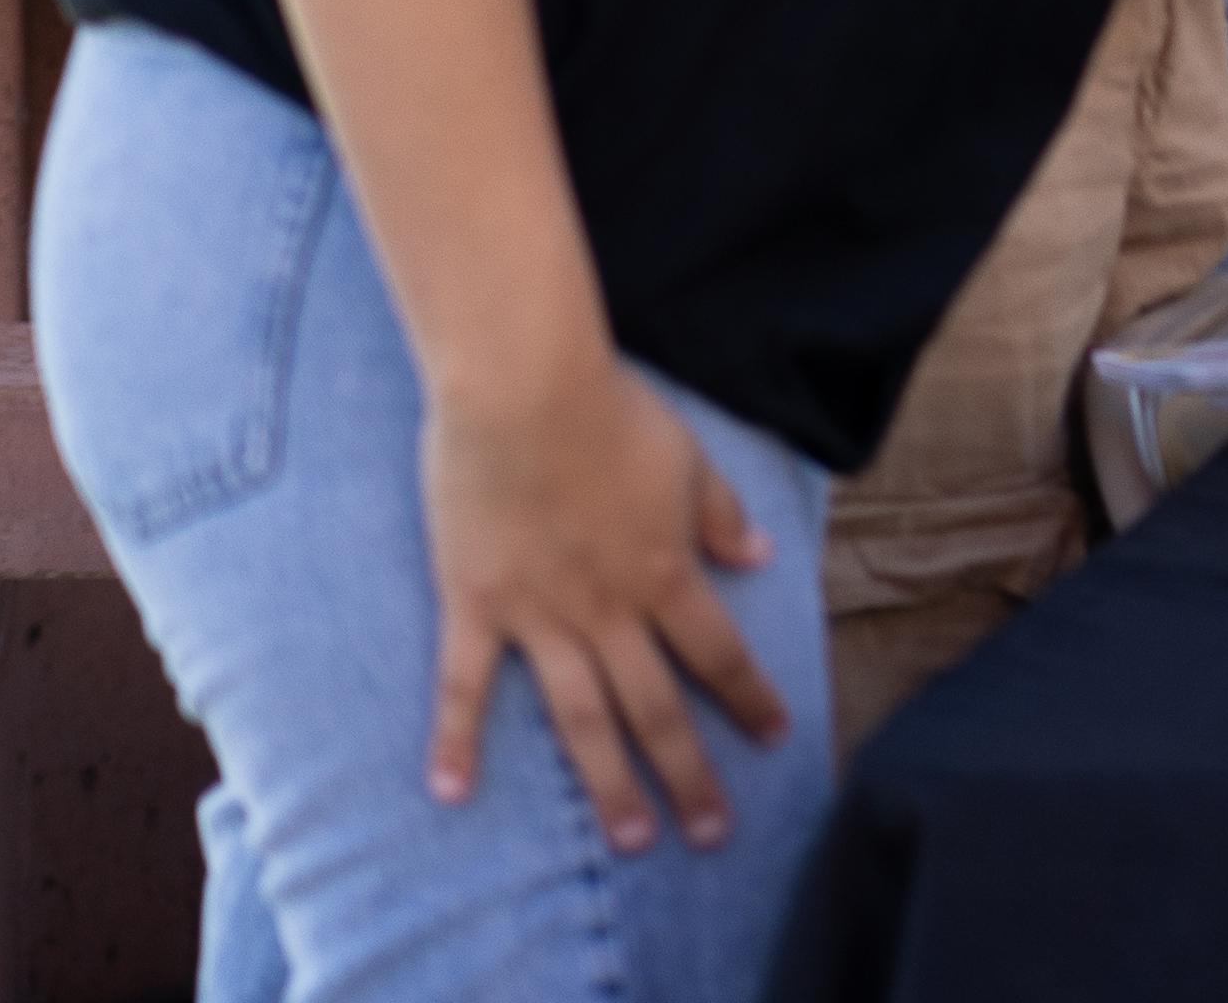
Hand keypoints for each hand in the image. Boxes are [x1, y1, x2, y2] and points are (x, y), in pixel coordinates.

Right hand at [421, 345, 785, 850]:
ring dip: (609, 783)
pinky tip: (450, 792)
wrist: (522, 387)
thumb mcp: (687, 455)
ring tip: (632, 840)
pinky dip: (455, 740)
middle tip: (712, 835)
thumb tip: (761, 554)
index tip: (777, 738)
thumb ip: (720, 512)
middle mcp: (607, 609)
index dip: (750, 698)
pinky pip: (463, 684)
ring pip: (581, 716)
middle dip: (689, 775)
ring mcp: (539, 614)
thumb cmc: (609, 409)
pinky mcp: (475, 604)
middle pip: (657, 708)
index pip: (719, 653)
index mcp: (663, 572)